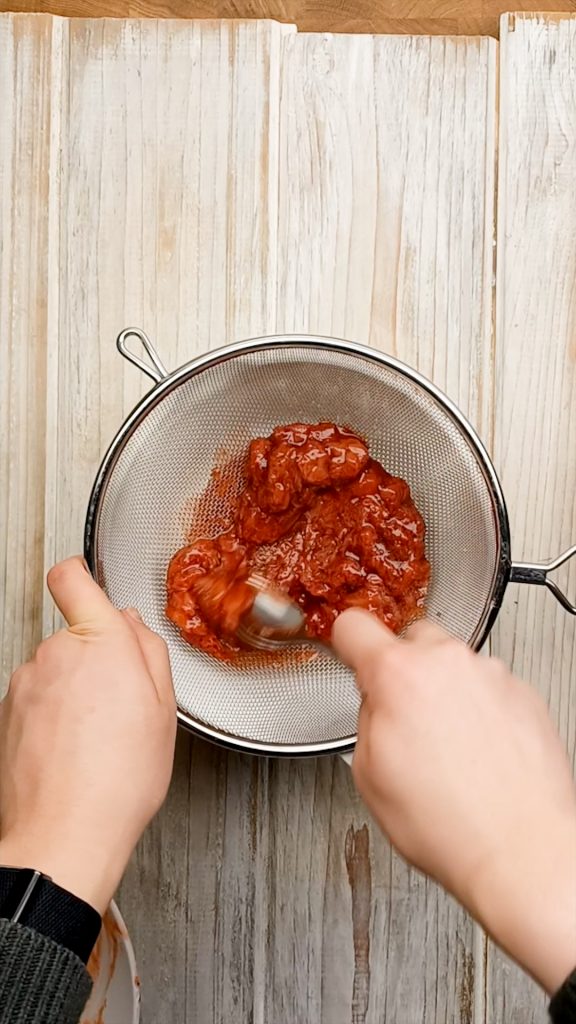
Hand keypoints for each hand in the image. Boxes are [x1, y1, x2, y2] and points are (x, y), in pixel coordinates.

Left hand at [0, 557, 176, 913]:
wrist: (65, 835)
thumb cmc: (118, 779)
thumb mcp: (163, 709)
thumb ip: (149, 651)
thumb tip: (133, 627)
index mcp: (98, 642)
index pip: (71, 578)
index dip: (80, 576)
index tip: (88, 585)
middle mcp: (53, 654)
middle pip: (75, 635)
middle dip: (98, 658)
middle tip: (123, 703)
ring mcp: (24, 684)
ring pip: (56, 671)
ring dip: (75, 692)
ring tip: (100, 737)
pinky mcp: (7, 714)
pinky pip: (37, 700)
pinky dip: (54, 717)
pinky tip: (76, 751)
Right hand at [333, 610, 575, 993]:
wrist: (522, 851)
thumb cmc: (450, 825)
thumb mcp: (369, 774)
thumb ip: (367, 718)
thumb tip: (375, 704)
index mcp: (398, 676)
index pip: (355, 626)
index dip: (346, 642)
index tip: (349, 650)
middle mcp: (448, 663)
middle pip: (412, 640)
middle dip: (402, 672)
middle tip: (403, 718)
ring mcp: (491, 675)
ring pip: (453, 666)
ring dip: (445, 693)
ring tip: (448, 750)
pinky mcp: (524, 693)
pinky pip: (488, 687)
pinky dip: (480, 710)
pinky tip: (477, 754)